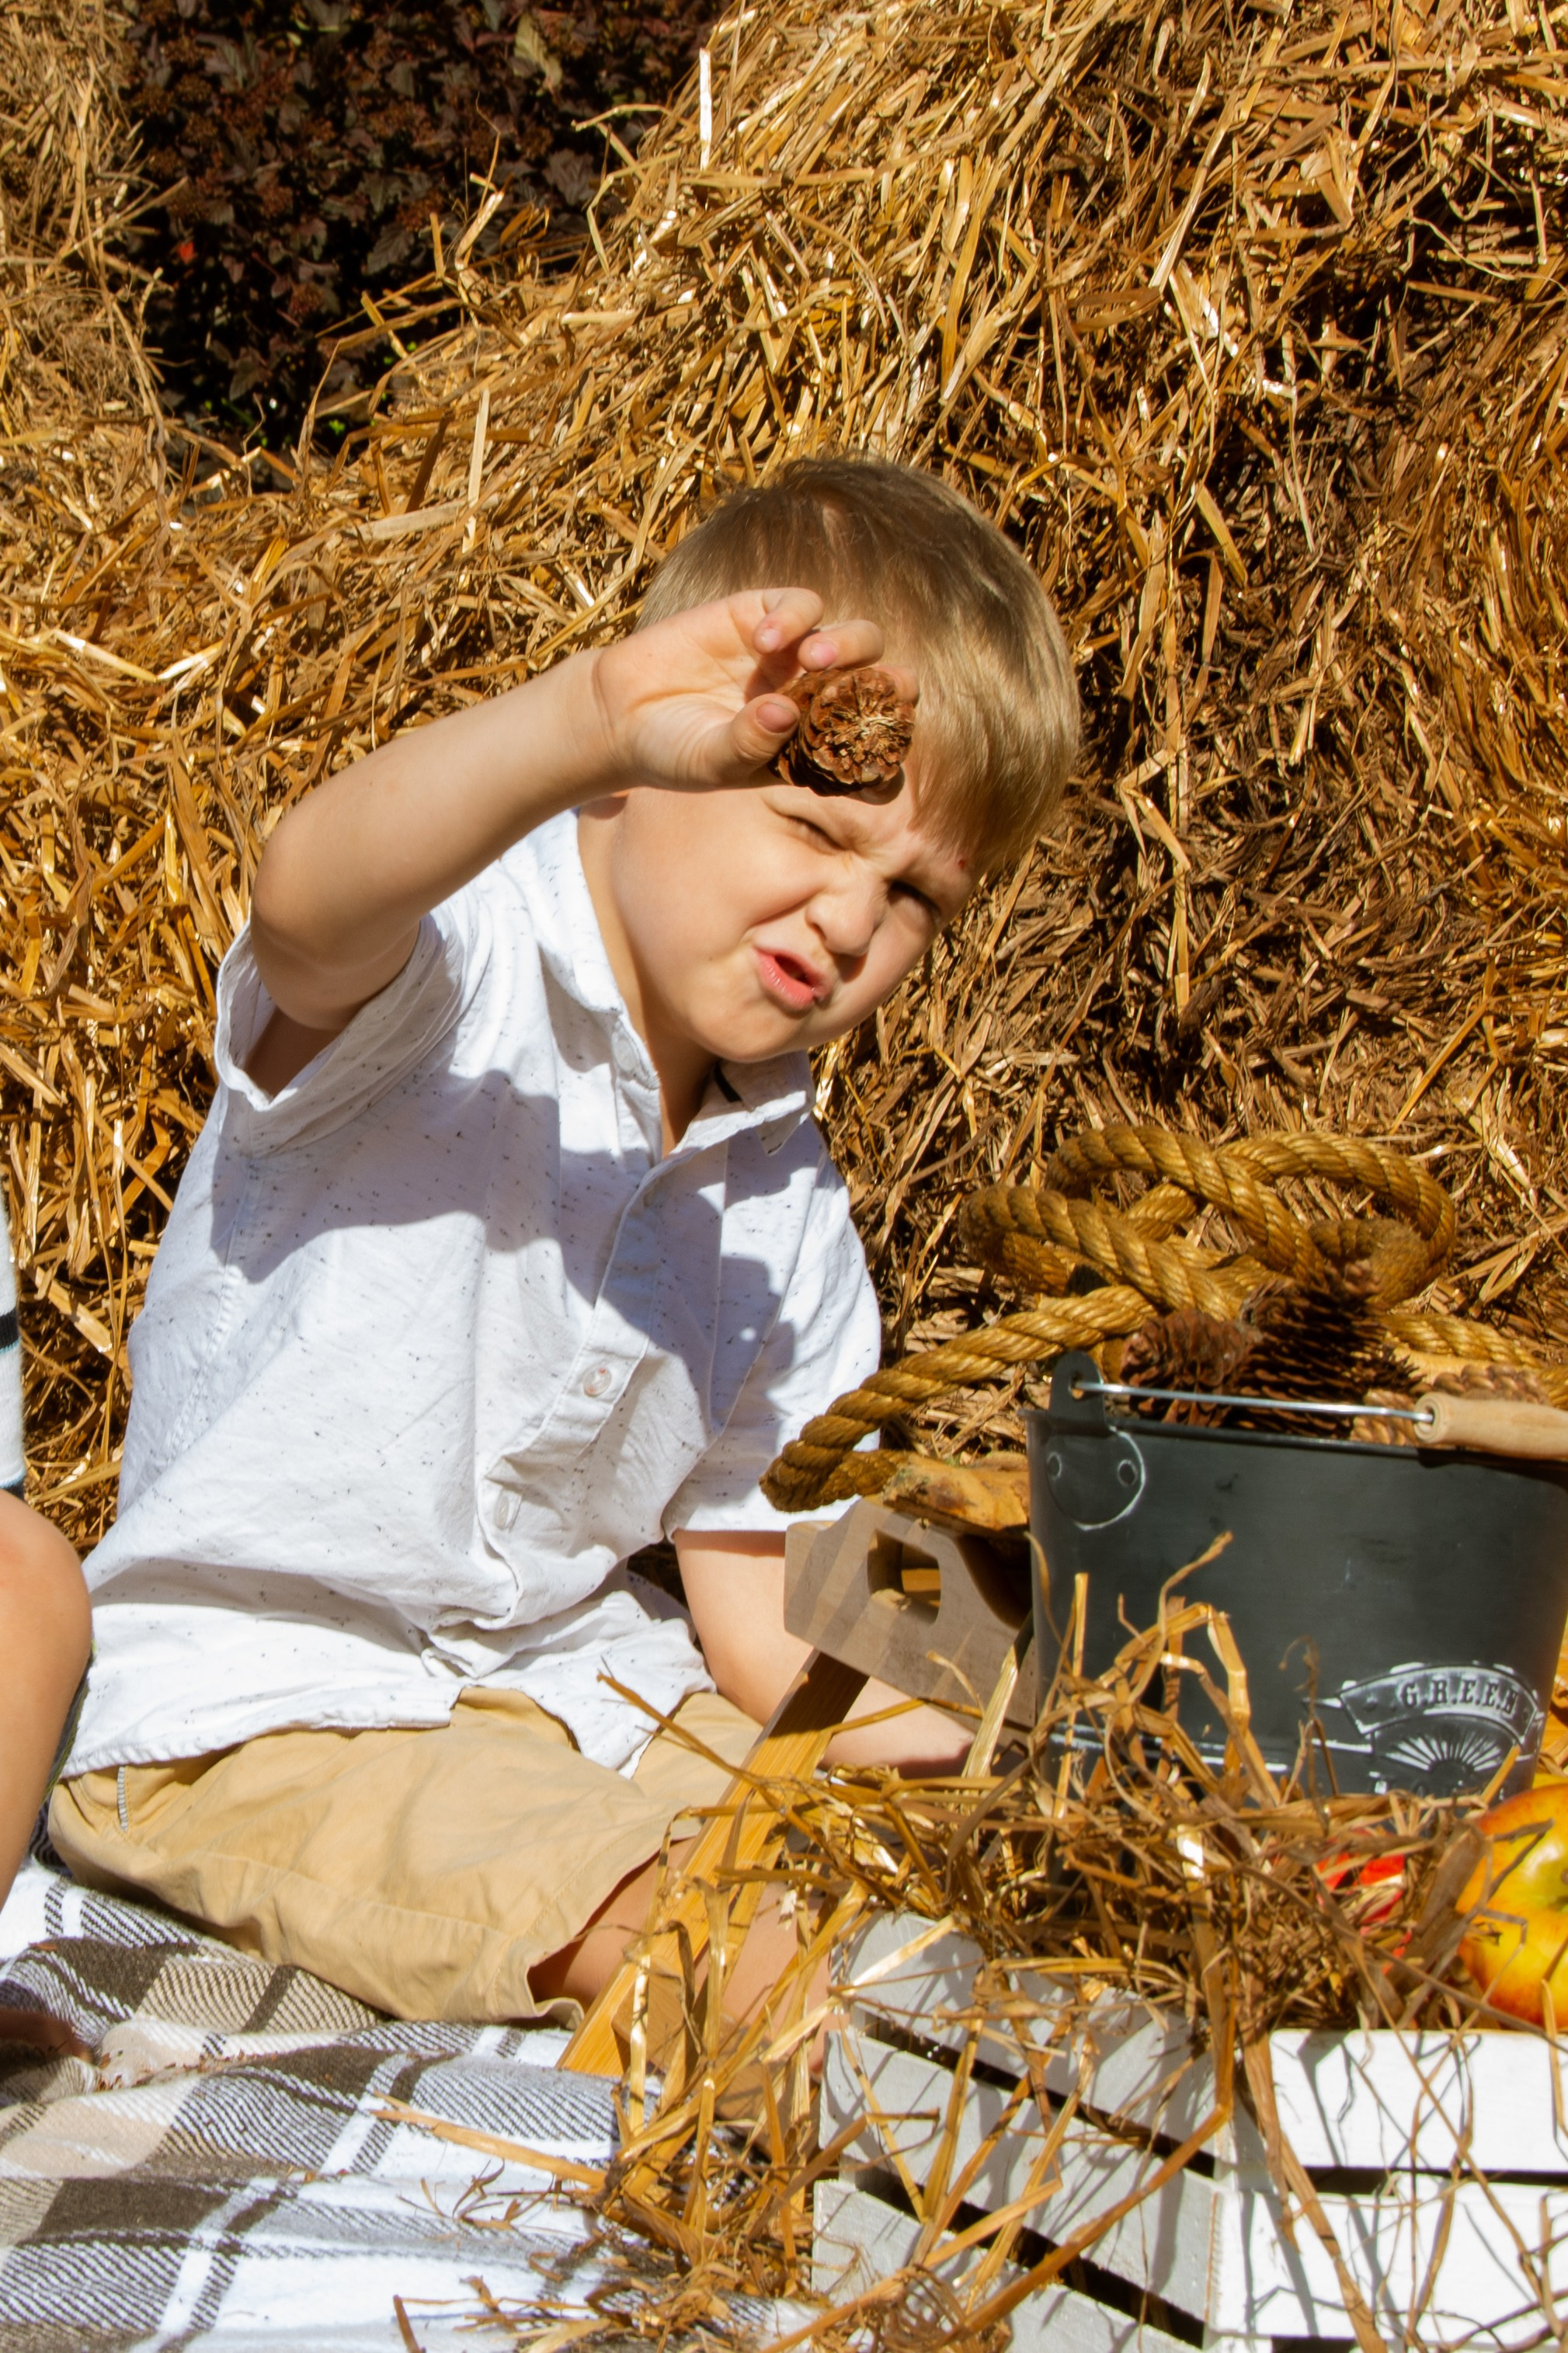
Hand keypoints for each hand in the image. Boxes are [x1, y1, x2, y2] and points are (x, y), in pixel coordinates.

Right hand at [584, 588, 916, 794]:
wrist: (623, 713)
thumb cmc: (674, 752)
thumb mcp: (711, 761)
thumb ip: (750, 743)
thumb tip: (787, 711)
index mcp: (816, 744)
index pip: (873, 743)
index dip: (890, 743)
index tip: (885, 748)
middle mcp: (816, 698)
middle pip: (878, 683)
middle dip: (884, 684)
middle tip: (865, 688)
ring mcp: (795, 655)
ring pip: (855, 637)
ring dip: (848, 645)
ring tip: (813, 658)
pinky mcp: (762, 614)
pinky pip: (801, 604)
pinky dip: (793, 616)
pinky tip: (764, 637)